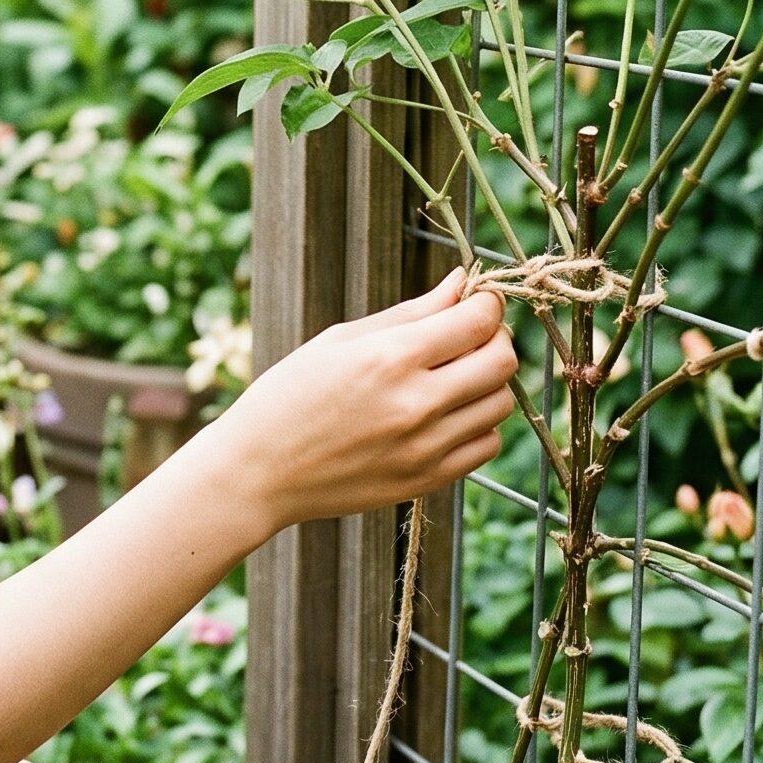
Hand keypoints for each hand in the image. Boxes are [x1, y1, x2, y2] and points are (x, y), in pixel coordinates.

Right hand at [207, 265, 517, 531]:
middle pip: (502, 361)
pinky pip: (486, 445)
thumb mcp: (341, 340)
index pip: (478, 320)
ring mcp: (425, 447)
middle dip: (494, 338)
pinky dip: (477, 424)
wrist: (260, 470)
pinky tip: (446, 414)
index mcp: (389, 357)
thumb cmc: (290, 394)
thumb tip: (461, 283)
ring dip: (488, 383)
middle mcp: (416, 403)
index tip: (477, 300)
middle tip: (470, 335)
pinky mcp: (427, 479)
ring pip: (501, 404)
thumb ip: (410, 313)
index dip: (487, 302)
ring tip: (454, 376)